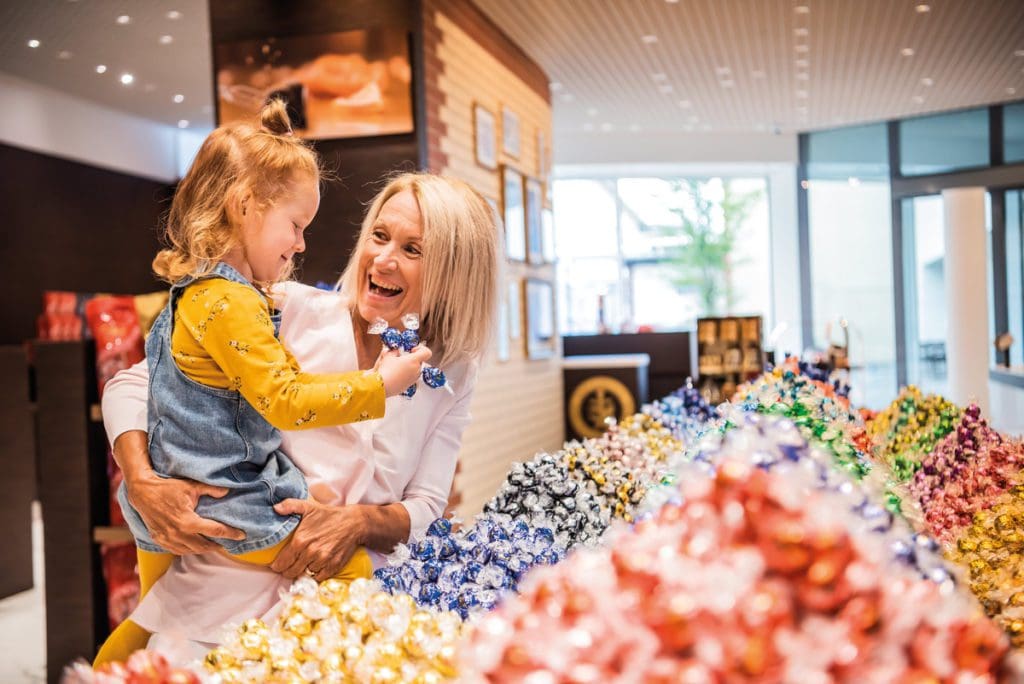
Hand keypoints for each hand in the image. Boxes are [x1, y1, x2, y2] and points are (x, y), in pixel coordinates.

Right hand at [125, 471, 245, 553]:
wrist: (142, 492)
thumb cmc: (168, 488)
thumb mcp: (191, 486)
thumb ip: (211, 489)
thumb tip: (227, 492)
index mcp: (188, 521)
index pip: (215, 530)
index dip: (230, 533)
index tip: (241, 535)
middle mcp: (178, 534)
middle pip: (204, 546)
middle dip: (217, 546)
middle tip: (227, 543)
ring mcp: (167, 539)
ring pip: (191, 551)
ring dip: (203, 549)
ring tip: (213, 545)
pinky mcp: (160, 540)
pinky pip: (177, 551)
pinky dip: (188, 550)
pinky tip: (195, 546)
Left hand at [270, 499, 365, 580]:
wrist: (354, 523)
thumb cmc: (329, 515)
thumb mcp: (308, 507)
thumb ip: (290, 505)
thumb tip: (275, 508)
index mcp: (300, 541)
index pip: (281, 563)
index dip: (276, 565)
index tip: (277, 564)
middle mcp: (310, 553)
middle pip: (290, 572)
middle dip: (287, 570)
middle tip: (289, 565)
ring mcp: (322, 561)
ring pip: (304, 575)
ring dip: (303, 571)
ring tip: (303, 564)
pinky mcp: (333, 566)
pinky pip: (318, 578)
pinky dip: (316, 574)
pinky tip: (315, 566)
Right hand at [377, 345, 431, 395]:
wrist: (381, 386)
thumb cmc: (385, 370)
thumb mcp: (388, 355)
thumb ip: (395, 351)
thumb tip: (397, 351)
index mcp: (413, 360)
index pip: (427, 352)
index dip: (421, 349)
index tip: (412, 350)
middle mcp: (416, 370)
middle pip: (420, 361)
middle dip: (412, 358)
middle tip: (402, 358)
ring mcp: (414, 379)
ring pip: (415, 369)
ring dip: (409, 367)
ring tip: (397, 367)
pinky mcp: (409, 385)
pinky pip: (411, 377)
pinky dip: (406, 374)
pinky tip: (396, 375)